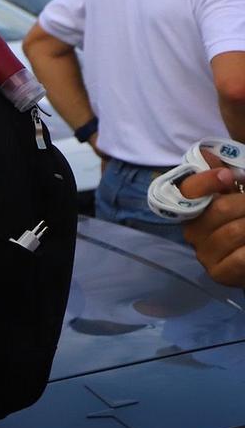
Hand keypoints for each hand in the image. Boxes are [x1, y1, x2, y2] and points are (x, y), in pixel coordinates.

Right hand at [182, 157, 244, 287]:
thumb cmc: (243, 221)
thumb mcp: (235, 196)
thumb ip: (223, 176)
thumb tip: (206, 154)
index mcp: (193, 209)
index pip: (187, 190)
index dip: (207, 181)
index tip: (230, 176)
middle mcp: (193, 231)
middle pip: (219, 209)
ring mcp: (204, 254)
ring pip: (234, 231)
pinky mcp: (219, 274)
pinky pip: (240, 257)